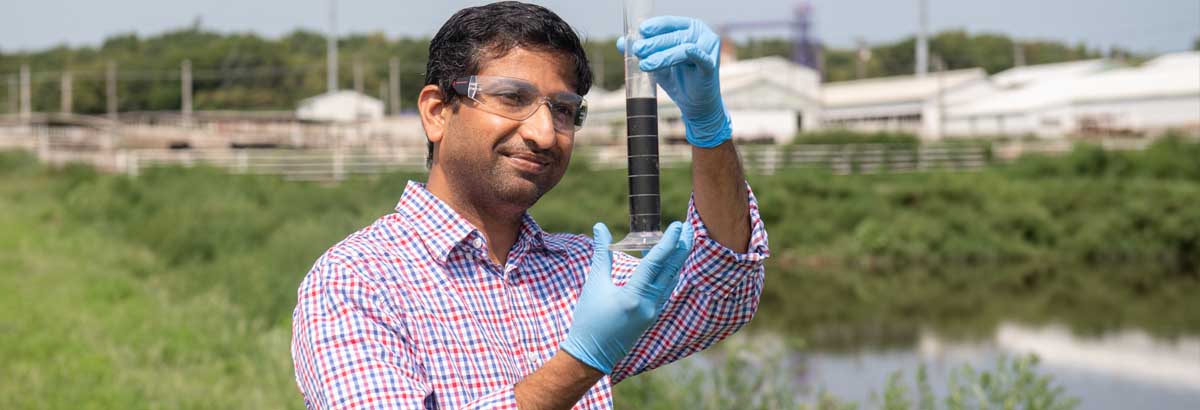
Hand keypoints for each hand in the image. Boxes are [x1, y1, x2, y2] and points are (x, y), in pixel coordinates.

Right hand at [559, 221, 693, 373]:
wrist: (591, 354)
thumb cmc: (589, 318)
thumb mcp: (594, 284)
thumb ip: (601, 253)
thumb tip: (600, 226)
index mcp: (633, 296)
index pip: (656, 263)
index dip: (668, 242)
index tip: (677, 226)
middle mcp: (649, 305)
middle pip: (671, 271)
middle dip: (681, 248)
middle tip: (689, 228)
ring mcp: (653, 312)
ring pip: (671, 281)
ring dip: (678, 260)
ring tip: (682, 241)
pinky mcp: (652, 317)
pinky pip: (665, 290)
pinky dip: (668, 274)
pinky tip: (667, 263)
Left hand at [618, 16, 730, 147]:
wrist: (694, 104)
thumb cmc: (677, 79)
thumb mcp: (656, 63)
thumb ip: (641, 52)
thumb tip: (620, 42)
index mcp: (688, 28)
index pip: (670, 23)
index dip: (655, 26)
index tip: (641, 31)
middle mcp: (701, 34)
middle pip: (675, 36)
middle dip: (654, 43)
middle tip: (638, 50)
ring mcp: (708, 49)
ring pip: (684, 47)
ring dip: (663, 55)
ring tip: (645, 64)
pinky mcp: (711, 66)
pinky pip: (702, 58)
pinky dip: (694, 54)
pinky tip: (688, 51)